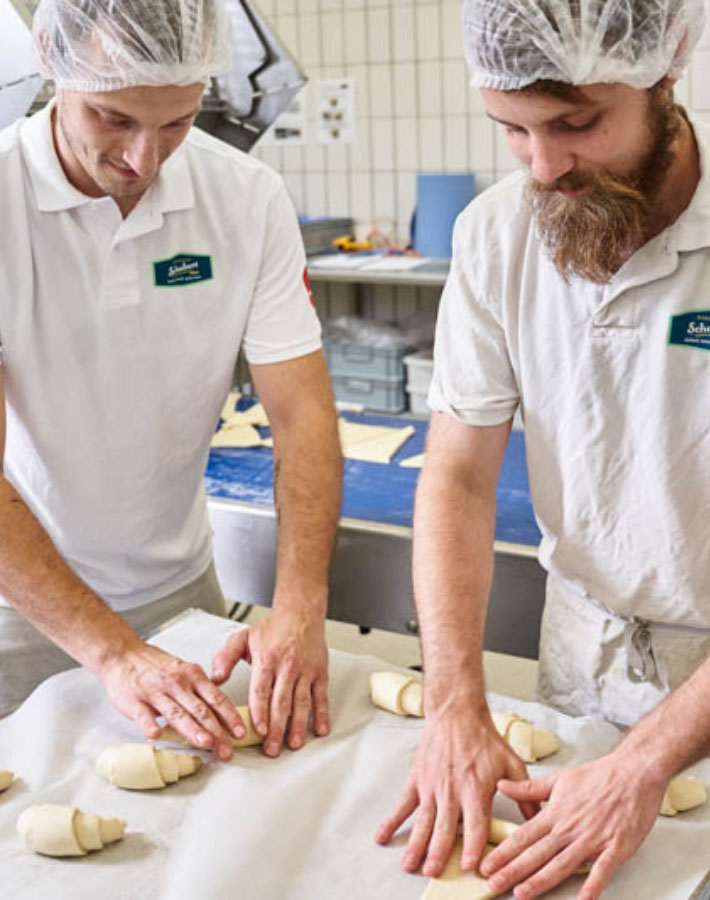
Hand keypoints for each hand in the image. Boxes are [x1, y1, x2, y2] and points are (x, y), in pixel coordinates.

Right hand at [99, 642, 246, 759]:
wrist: (122, 654)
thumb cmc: (154, 665)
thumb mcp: (183, 670)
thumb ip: (200, 688)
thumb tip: (221, 707)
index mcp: (192, 676)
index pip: (216, 698)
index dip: (230, 716)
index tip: (240, 732)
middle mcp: (177, 683)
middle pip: (200, 710)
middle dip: (216, 732)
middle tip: (227, 750)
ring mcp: (155, 693)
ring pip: (177, 714)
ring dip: (192, 730)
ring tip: (205, 743)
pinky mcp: (134, 701)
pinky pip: (142, 715)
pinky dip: (149, 725)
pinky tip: (156, 735)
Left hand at [211, 607, 328, 755]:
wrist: (301, 611)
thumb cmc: (273, 627)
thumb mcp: (243, 637)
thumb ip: (225, 658)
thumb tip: (215, 679)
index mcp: (267, 659)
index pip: (262, 691)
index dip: (260, 713)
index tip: (258, 730)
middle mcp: (288, 666)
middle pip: (282, 702)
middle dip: (277, 728)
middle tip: (272, 749)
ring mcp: (306, 670)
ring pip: (302, 702)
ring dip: (298, 726)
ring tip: (293, 744)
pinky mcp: (320, 672)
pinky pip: (321, 696)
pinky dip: (322, 714)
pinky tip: (320, 729)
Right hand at [375, 706, 534, 876]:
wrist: (456, 713)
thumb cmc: (484, 739)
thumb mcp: (511, 764)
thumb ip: (525, 793)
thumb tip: (539, 819)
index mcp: (475, 788)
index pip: (475, 823)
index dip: (472, 845)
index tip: (469, 865)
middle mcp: (451, 790)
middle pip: (444, 827)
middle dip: (438, 853)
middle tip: (433, 873)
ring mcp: (431, 786)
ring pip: (423, 821)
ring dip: (416, 845)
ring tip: (410, 866)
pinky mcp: (417, 780)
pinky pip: (402, 804)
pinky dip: (391, 821)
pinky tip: (383, 837)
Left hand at [480, 751, 666, 898]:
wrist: (634, 772)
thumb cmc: (598, 776)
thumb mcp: (559, 779)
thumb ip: (530, 789)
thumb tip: (502, 785)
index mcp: (555, 812)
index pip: (524, 836)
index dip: (504, 852)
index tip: (487, 866)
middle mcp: (570, 828)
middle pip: (537, 853)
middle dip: (513, 871)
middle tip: (493, 885)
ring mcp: (593, 839)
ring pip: (562, 864)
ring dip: (541, 880)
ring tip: (522, 893)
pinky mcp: (616, 847)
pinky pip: (602, 870)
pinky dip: (592, 885)